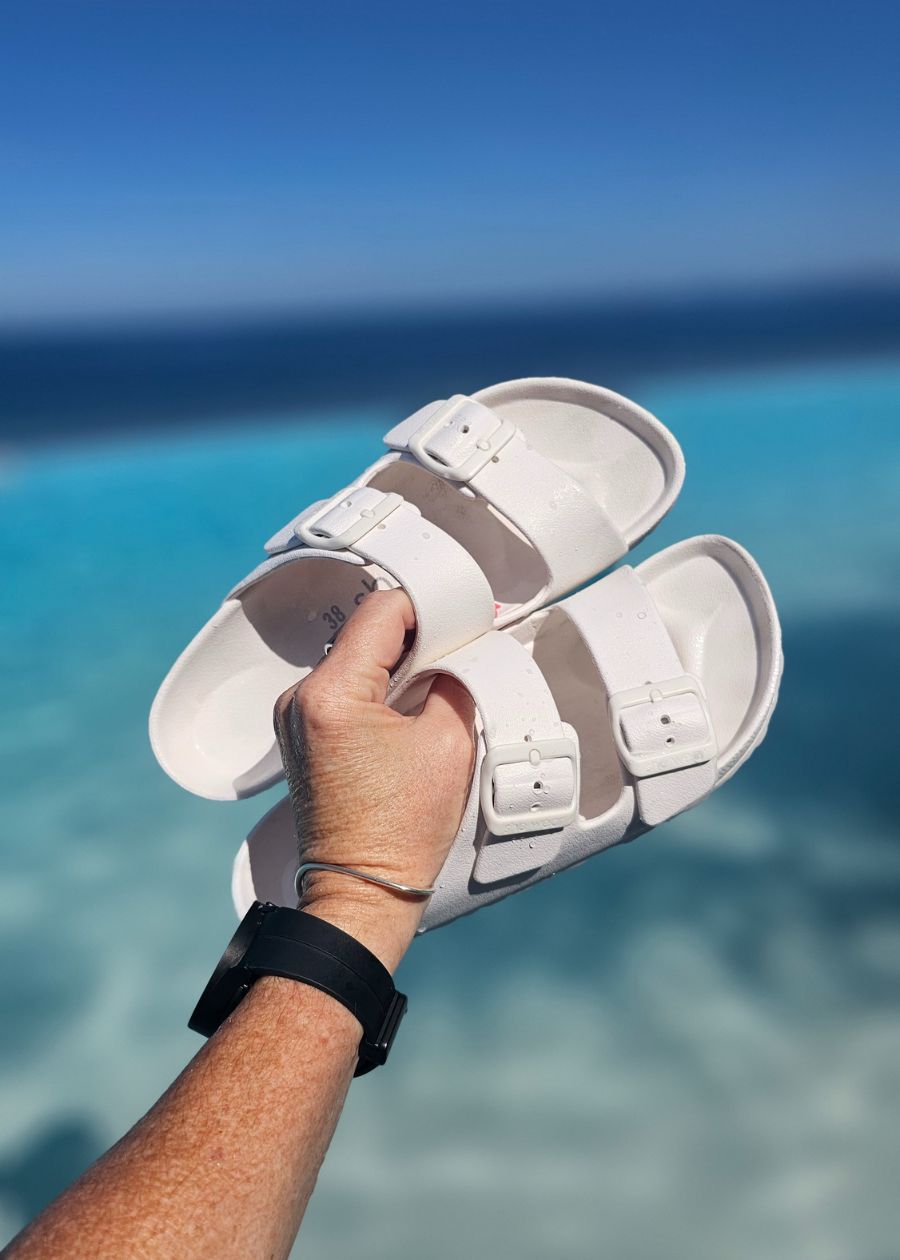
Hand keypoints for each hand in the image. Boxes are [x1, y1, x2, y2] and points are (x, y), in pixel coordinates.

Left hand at [274, 589, 475, 969]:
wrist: (362, 889)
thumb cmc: (401, 829)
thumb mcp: (449, 740)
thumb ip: (455, 679)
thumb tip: (460, 649)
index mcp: (331, 693)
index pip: (381, 612)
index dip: (429, 607)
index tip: (463, 618)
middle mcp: (300, 697)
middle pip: (365, 633)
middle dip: (417, 636)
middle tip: (460, 649)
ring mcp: (295, 716)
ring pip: (355, 658)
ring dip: (398, 662)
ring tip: (438, 684)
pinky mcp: (302, 734)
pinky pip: (345, 688)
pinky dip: (379, 688)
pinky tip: (411, 709)